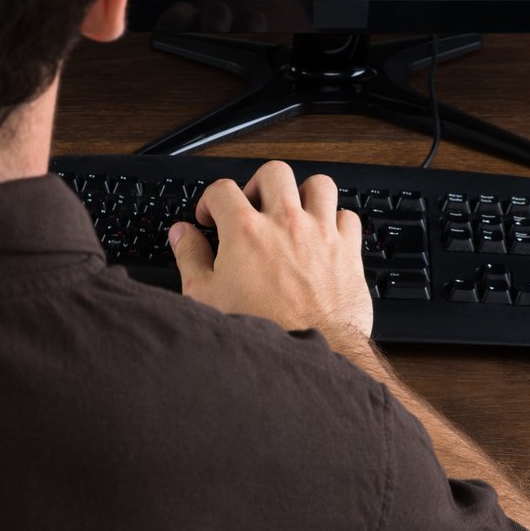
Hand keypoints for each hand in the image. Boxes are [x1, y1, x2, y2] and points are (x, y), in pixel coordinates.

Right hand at [168, 160, 372, 342]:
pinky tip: (324, 236)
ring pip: (318, 185)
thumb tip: (182, 234)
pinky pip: (348, 216)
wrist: (305, 357)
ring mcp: (320, 234)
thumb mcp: (205, 296)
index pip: (222, 189)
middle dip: (258, 185)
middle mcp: (285, 223)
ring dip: (303, 194)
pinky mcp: (348, 253)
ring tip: (292, 213)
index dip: (211, 200)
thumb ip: (190, 257)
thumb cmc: (259, 329)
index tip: (211, 217)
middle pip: (273, 173)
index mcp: (245, 230)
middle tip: (253, 207)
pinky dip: (336, 220)